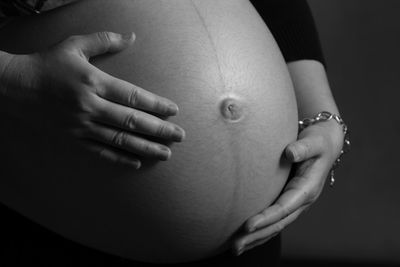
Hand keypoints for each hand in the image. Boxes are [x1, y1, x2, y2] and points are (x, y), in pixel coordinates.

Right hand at [0, 32, 184, 167]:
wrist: (14, 87)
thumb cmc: (47, 64)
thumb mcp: (75, 45)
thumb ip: (105, 40)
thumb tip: (132, 36)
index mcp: (94, 82)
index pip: (133, 96)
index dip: (156, 105)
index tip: (174, 111)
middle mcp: (90, 106)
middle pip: (132, 121)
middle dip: (160, 129)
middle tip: (180, 136)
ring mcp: (82, 126)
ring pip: (120, 140)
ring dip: (146, 147)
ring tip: (166, 154)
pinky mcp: (73, 139)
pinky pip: (101, 151)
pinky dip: (120, 158)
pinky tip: (137, 162)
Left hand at [232, 120, 343, 255]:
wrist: (324, 144)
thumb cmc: (318, 142)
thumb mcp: (314, 141)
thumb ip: (304, 147)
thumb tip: (290, 152)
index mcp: (308, 189)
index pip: (284, 207)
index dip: (266, 218)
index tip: (248, 225)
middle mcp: (301, 201)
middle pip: (278, 223)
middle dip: (257, 236)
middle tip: (236, 246)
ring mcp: (294, 203)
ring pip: (275, 226)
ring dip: (256, 238)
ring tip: (236, 248)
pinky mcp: (288, 201)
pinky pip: (274, 220)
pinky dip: (260, 231)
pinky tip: (246, 238)